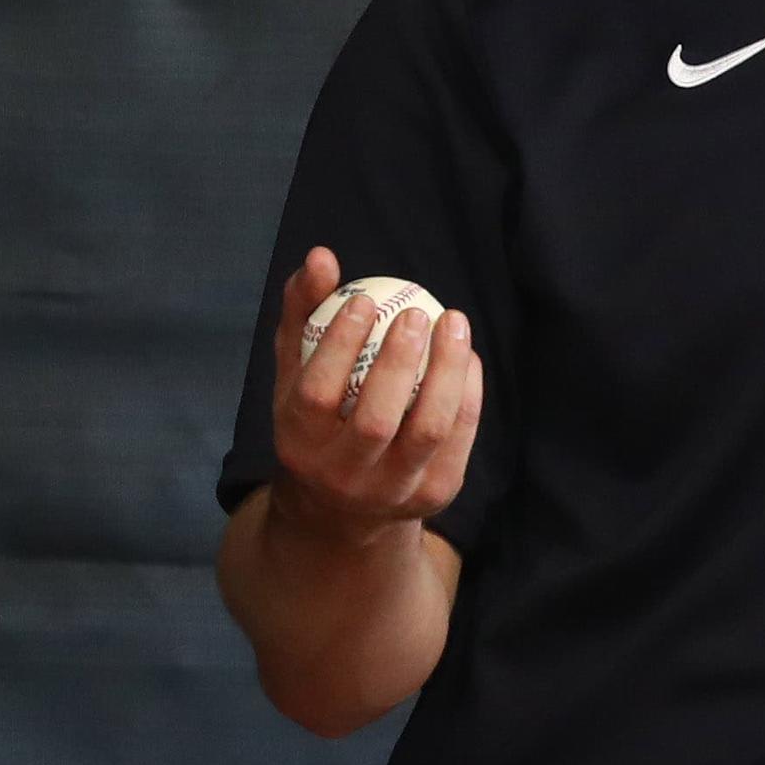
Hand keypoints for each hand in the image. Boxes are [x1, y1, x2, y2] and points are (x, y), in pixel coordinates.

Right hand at [267, 245, 482, 546]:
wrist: (344, 507)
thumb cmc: (319, 418)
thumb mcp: (297, 371)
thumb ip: (305, 313)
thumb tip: (322, 256)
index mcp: (299, 443)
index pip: (317, 394)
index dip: (340, 346)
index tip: (365, 300)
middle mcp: (342, 474)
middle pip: (375, 420)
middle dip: (399, 362)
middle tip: (417, 314)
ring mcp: (392, 490)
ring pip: (427, 430)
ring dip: (445, 372)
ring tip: (453, 322)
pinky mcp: (436, 493)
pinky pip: (459, 437)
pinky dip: (467, 392)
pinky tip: (467, 356)